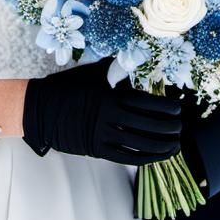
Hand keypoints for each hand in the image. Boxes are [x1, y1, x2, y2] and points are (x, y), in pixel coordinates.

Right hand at [23, 59, 182, 165]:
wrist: (38, 108)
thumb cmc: (67, 86)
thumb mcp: (92, 73)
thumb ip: (115, 69)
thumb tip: (133, 61)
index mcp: (110, 95)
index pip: (147, 103)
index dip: (166, 108)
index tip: (178, 109)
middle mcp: (109, 116)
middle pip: (148, 125)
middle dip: (169, 128)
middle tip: (180, 128)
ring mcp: (102, 135)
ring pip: (140, 144)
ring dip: (161, 147)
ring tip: (175, 145)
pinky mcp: (96, 150)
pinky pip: (125, 157)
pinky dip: (144, 158)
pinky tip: (156, 157)